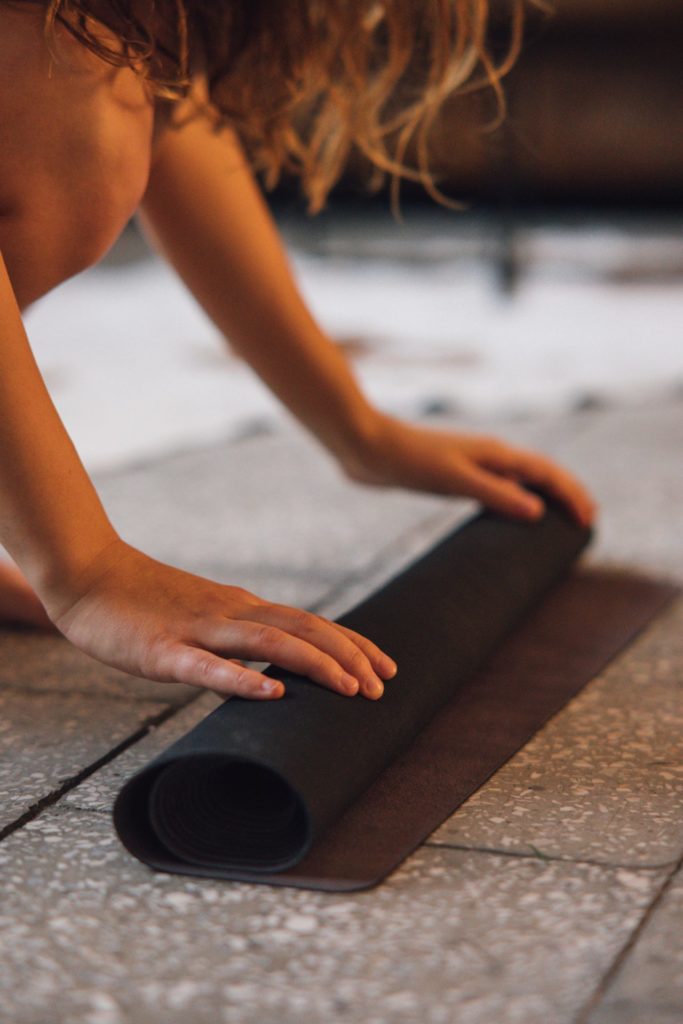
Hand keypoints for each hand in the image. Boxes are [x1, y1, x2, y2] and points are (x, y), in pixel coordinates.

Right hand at [49, 539, 396, 699]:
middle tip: (384, 686)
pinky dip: (244, 681)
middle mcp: (231, 613)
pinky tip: (273, 695)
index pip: (310, 623)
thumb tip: (272, 669)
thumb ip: (237, 637)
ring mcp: (199, 630)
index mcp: (241, 607)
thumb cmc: (142, 601)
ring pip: (269, 644)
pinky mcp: (163, 650)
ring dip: (316, 665)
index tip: (386, 667)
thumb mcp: (201, 617)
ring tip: (352, 689)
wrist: (88, 575)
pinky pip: (208, 667)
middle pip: (303, 630)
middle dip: (349, 657)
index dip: (352, 645)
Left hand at [341, 412, 596, 526]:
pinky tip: (507, 516)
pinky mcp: (452, 474)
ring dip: (543, 496)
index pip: (547, 473)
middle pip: (540, 473)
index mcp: (495, 453)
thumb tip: (538, 511)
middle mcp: (489, 455)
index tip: (589, 520)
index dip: (571, 495)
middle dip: (566, 494)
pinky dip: (514, 500)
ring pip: (519, 479)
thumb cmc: (407, 459)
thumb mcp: (453, 479)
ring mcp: (471, 463)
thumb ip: (494, 494)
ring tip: (557, 519)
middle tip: (587, 520)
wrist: (366, 446)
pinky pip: (497, 488)